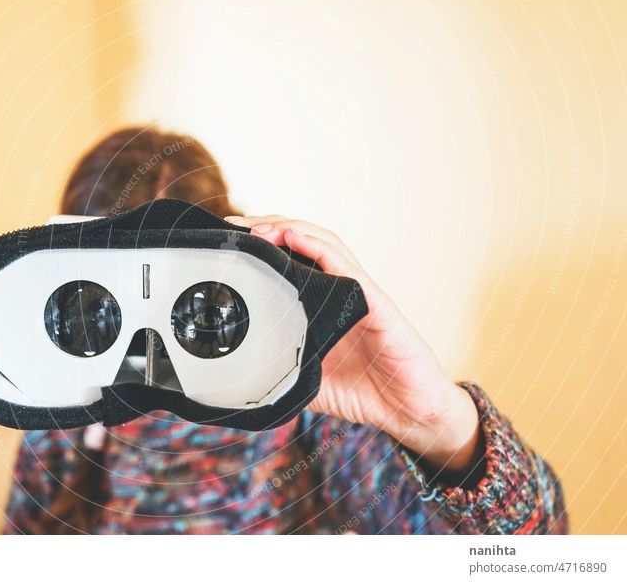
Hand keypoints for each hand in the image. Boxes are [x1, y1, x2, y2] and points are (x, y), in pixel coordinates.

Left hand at [225, 214, 482, 476]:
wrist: (409, 413)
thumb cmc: (364, 393)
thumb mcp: (304, 381)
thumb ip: (276, 372)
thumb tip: (235, 381)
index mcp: (323, 304)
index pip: (291, 259)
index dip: (261, 244)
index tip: (229, 240)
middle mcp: (341, 290)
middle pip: (304, 241)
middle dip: (268, 227)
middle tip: (234, 224)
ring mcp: (361, 294)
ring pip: (324, 245)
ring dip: (289, 229)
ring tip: (259, 227)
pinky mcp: (378, 305)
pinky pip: (348, 270)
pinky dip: (320, 250)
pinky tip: (295, 237)